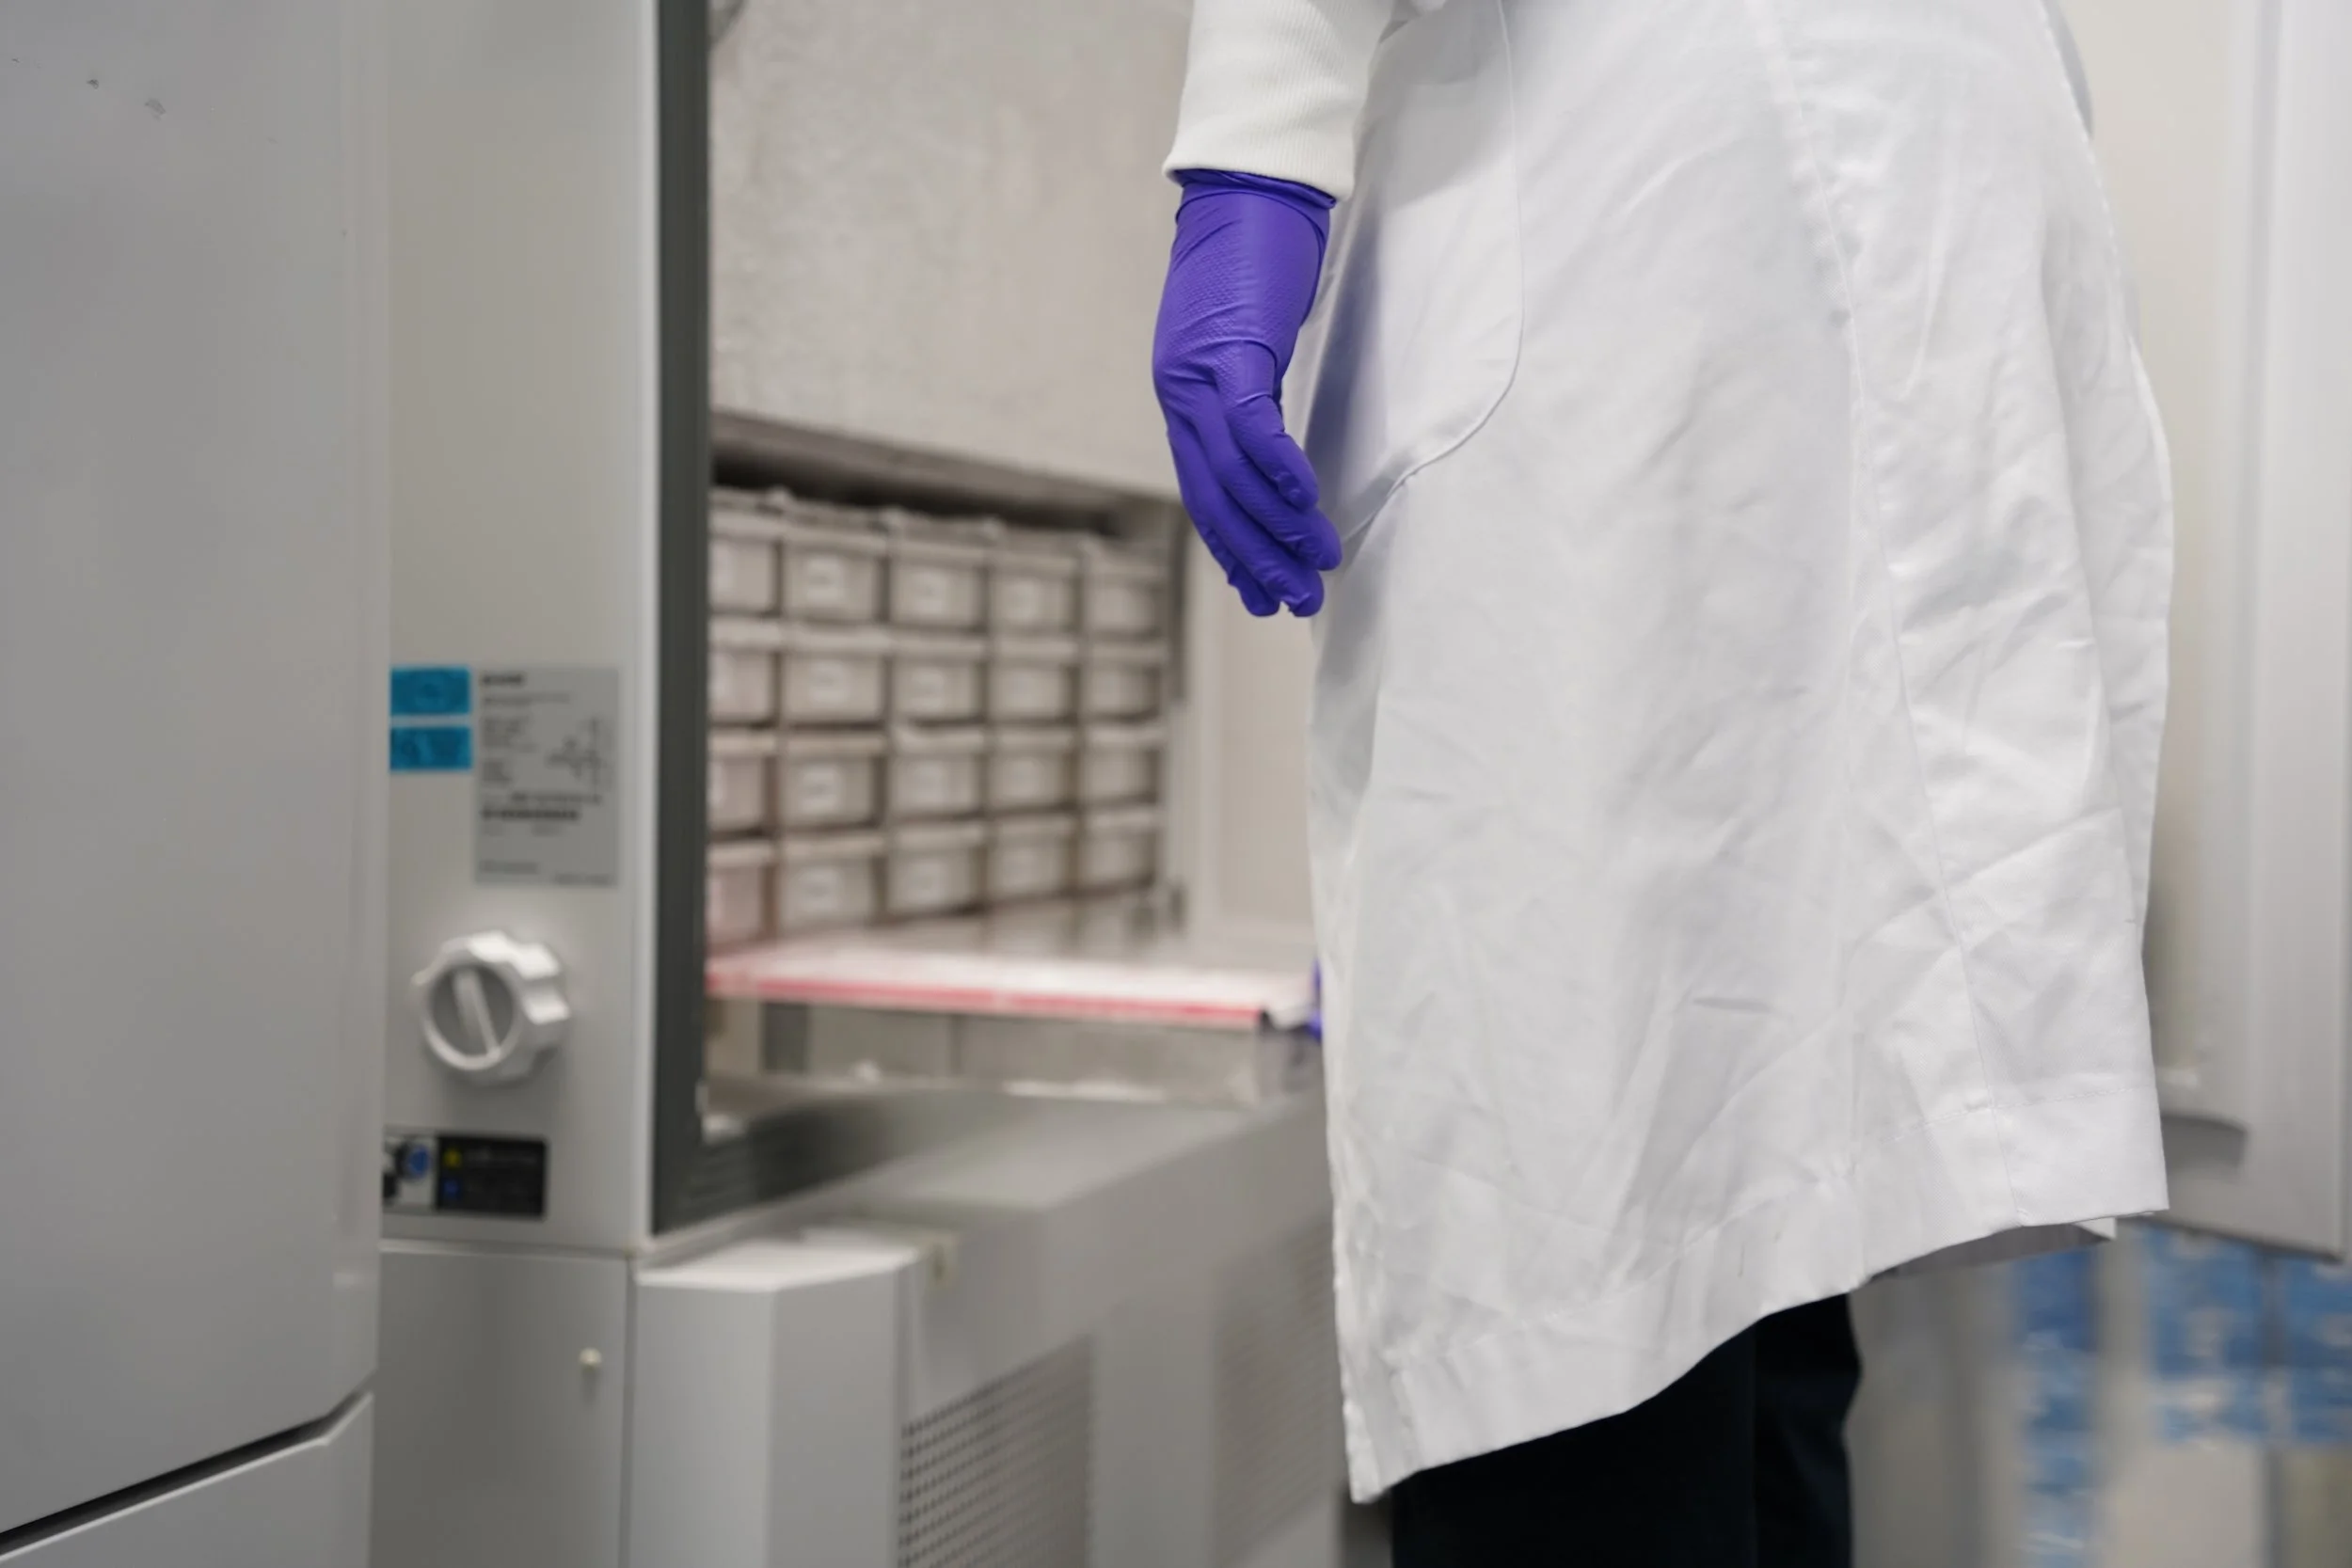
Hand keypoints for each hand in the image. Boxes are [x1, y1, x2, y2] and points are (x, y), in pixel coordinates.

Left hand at [1152, 171, 1344, 616]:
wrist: (1249, 185)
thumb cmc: (1256, 258)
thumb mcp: (1243, 341)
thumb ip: (1246, 395)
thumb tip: (1270, 451)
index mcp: (1181, 396)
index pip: (1203, 494)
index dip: (1234, 551)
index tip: (1263, 595)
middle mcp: (1178, 392)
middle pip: (1215, 498)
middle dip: (1258, 559)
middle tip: (1296, 603)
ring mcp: (1198, 371)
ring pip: (1234, 473)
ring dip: (1280, 527)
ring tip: (1320, 563)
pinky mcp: (1231, 347)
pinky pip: (1252, 425)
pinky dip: (1278, 468)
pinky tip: (1306, 503)